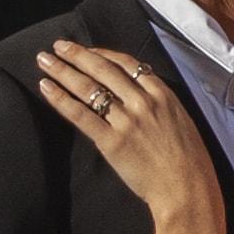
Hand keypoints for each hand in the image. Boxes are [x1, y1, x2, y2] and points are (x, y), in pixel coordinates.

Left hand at [36, 41, 219, 223]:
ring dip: (62, 70)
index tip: (86, 50)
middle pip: (102, 69)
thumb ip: (159, 103)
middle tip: (57, 46)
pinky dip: (61, 99)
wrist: (187, 188)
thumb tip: (137, 94)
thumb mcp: (180, 119)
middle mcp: (143, 101)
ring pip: (88, 87)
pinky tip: (46, 88)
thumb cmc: (189, 159)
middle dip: (76, 54)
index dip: (102, 53)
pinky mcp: (112, 141)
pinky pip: (80, 114)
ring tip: (44, 60)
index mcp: (162, 93)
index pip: (126, 63)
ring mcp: (126, 121)